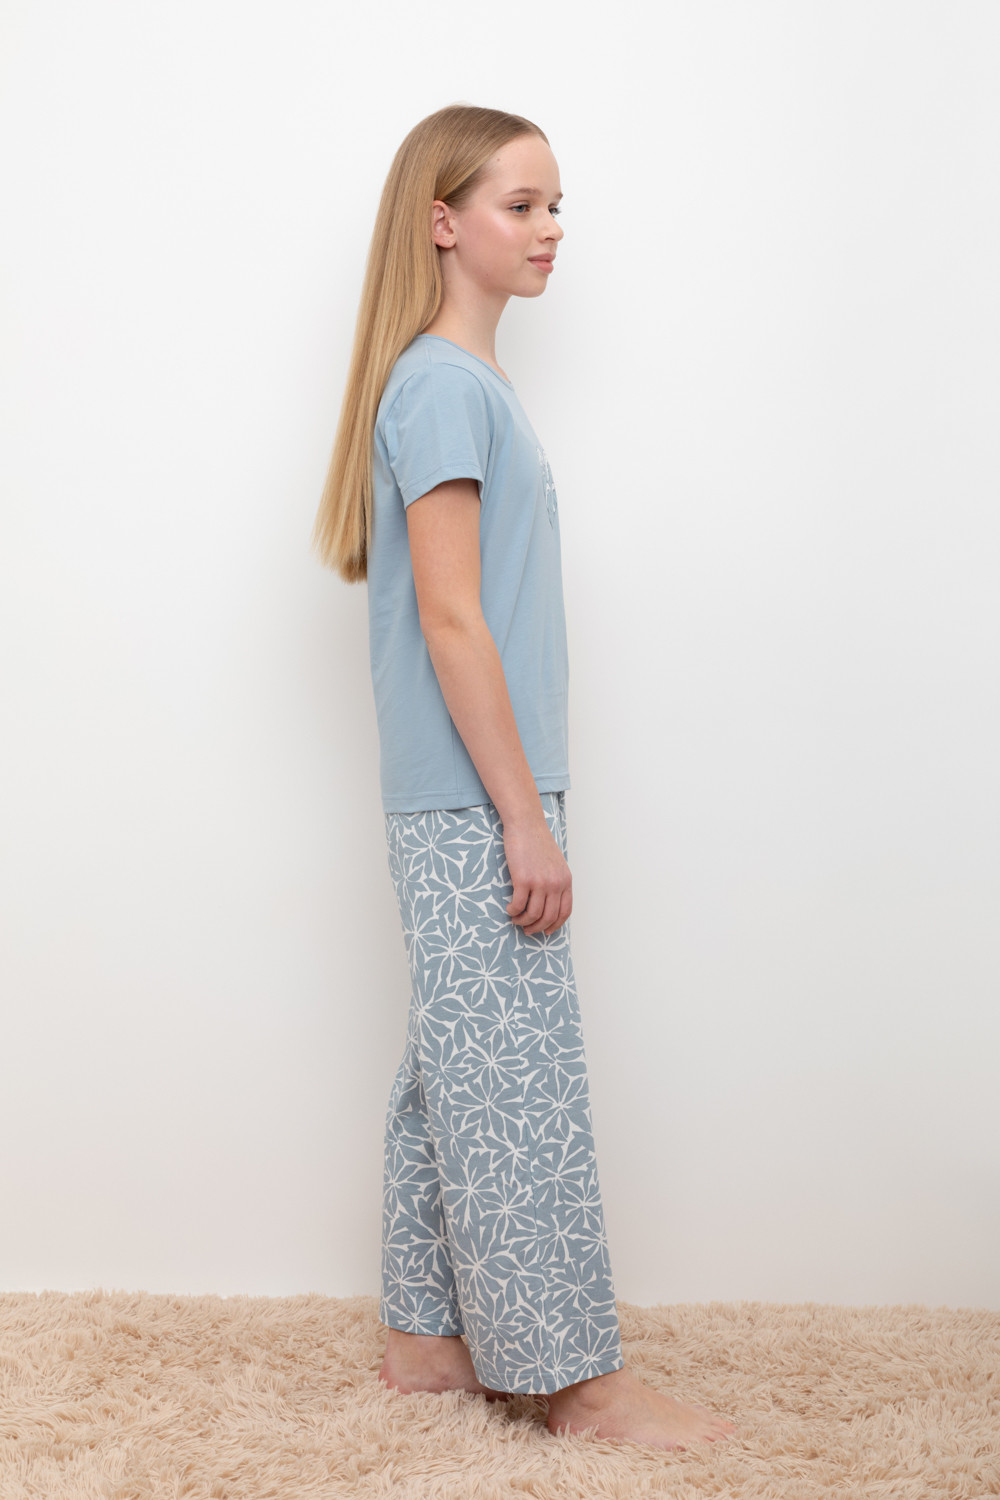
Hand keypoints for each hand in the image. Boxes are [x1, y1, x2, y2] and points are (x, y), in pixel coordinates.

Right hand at [502, 814, 572, 936]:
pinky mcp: (523, 879)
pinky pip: (519, 905)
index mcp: (565, 880)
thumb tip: (548, 902)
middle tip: (526, 929)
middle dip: (537, 927)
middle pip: (548, 917)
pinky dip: (513, 911)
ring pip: (533, 915)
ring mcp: (540, 882)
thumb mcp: (555, 863)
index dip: (555, 925)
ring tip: (515, 918)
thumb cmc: (537, 842)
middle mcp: (555, 883)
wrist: (526, 824)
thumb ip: (556, 881)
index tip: (546, 931)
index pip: (565, 912)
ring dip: (523, 921)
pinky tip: (509, 909)